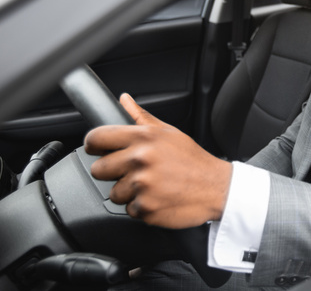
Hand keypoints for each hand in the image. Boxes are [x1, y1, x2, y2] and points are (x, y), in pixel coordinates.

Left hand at [84, 94, 231, 228]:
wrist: (216, 187)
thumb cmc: (193, 160)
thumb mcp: (169, 133)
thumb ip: (142, 117)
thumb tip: (124, 100)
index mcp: (144, 137)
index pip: (97, 137)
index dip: (93, 145)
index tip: (96, 149)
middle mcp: (140, 159)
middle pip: (99, 169)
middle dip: (113, 172)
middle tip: (133, 171)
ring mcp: (142, 185)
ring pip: (114, 192)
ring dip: (129, 192)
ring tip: (151, 185)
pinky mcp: (146, 207)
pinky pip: (129, 210)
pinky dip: (142, 207)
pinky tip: (158, 197)